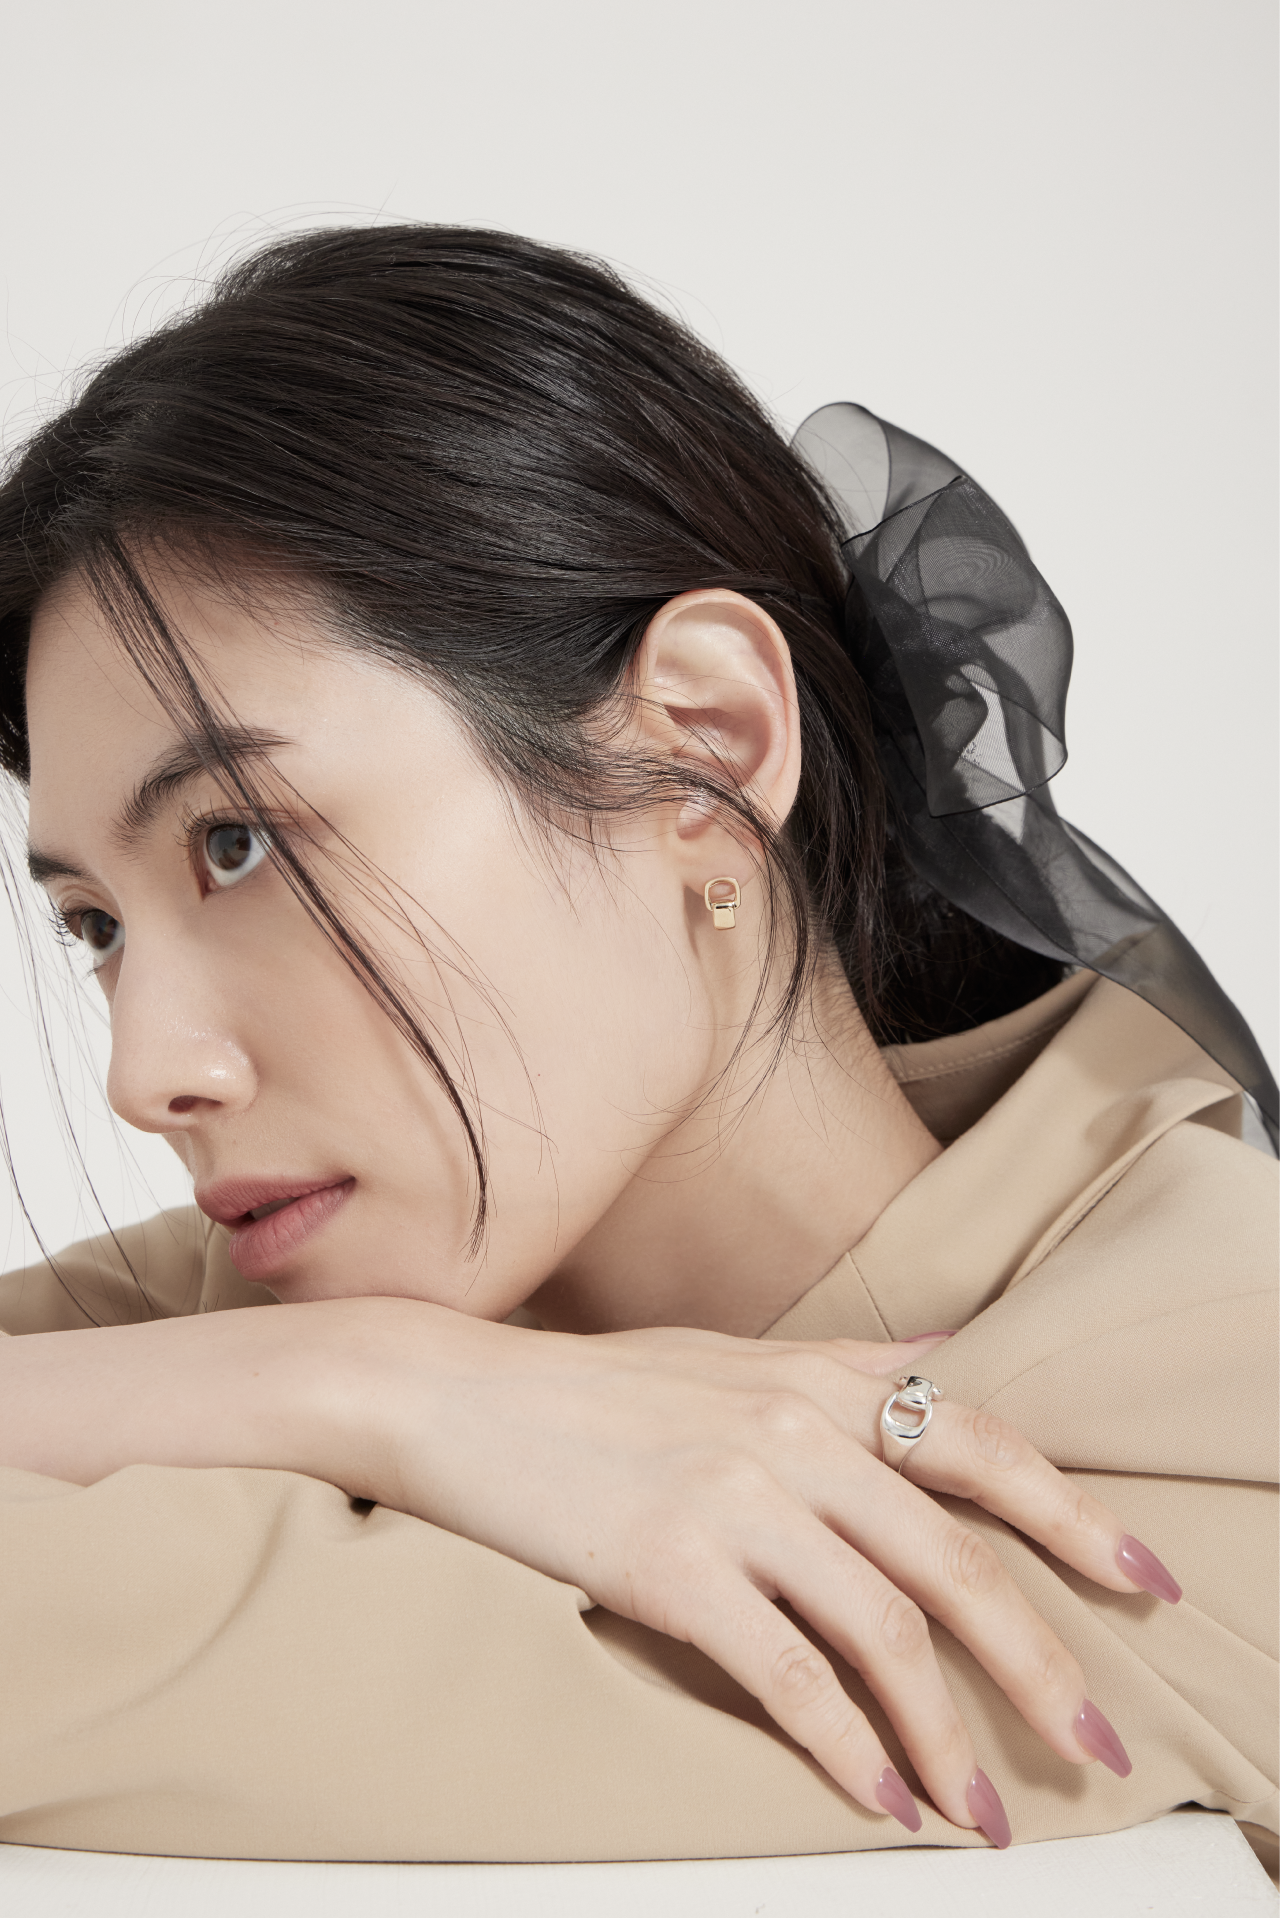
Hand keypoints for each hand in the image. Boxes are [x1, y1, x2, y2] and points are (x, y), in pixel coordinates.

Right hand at [342, 1305, 1177, 1842]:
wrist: (453, 1394)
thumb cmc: (593, 1385)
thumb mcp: (730, 1350)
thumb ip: (843, 1359)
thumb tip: (943, 1354)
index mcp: (818, 1378)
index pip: (982, 1442)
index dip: (1075, 1516)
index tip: (1142, 1580)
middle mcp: (795, 1428)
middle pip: (956, 1558)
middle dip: (1038, 1660)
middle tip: (1092, 1744)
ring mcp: (734, 1493)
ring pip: (885, 1630)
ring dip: (945, 1734)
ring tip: (982, 1810)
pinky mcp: (671, 1564)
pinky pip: (789, 1675)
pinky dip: (846, 1749)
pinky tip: (877, 1797)